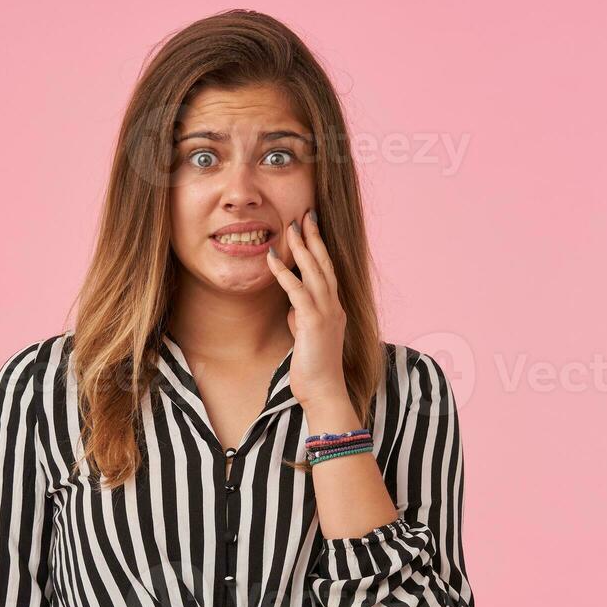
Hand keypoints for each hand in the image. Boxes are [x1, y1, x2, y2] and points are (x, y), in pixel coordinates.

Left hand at [265, 208, 347, 407]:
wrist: (325, 392)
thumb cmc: (314, 369)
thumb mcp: (307, 337)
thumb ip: (302, 318)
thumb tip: (293, 307)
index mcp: (334, 308)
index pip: (327, 270)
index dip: (319, 247)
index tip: (311, 227)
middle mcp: (334, 305)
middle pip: (324, 263)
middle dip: (314, 237)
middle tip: (305, 214)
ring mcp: (326, 313)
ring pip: (314, 271)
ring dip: (301, 247)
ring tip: (289, 227)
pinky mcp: (313, 322)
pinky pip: (297, 291)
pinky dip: (284, 272)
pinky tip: (272, 258)